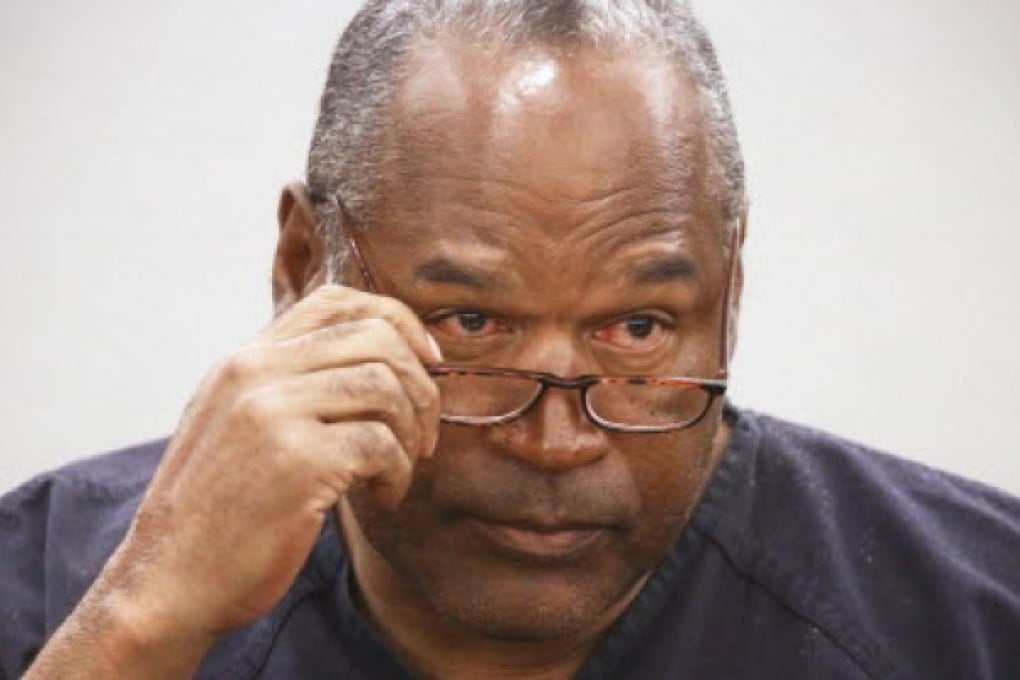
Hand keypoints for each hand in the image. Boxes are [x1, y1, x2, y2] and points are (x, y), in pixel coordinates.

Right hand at [92, 284, 439, 652]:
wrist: (170, 580)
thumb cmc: (219, 510)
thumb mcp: (238, 423)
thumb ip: (289, 384)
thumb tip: (381, 360)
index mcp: (245, 359)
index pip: (334, 301)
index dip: (396, 321)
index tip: (425, 361)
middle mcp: (256, 372)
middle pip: (376, 337)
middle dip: (420, 385)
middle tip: (424, 434)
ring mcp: (273, 412)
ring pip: (386, 386)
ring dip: (413, 433)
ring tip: (398, 470)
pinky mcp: (297, 460)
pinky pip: (382, 444)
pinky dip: (398, 473)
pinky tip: (384, 496)